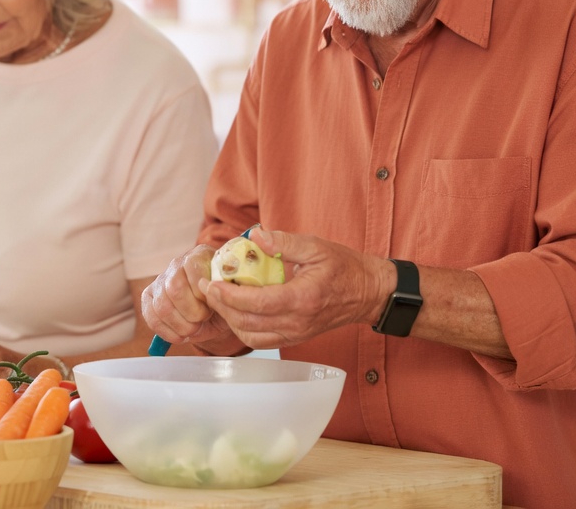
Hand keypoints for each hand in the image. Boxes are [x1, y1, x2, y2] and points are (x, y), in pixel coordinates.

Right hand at [142, 243, 243, 353]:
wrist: (215, 312)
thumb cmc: (224, 301)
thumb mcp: (231, 296)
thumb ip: (224, 294)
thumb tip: (213, 296)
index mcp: (200, 255)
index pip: (192, 266)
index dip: (201, 291)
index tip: (212, 305)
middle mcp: (178, 264)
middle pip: (174, 288)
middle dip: (191, 312)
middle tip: (202, 320)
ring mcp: (161, 280)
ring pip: (162, 306)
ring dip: (180, 325)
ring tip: (193, 329)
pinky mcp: (149, 297)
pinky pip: (150, 317)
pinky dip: (166, 332)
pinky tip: (180, 336)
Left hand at [203, 227, 391, 348]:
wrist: (368, 292)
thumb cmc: (344, 267)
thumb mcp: (316, 245)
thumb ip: (283, 241)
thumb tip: (255, 236)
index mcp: (303, 298)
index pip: (257, 304)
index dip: (229, 295)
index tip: (212, 283)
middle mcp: (298, 322)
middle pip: (248, 323)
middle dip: (222, 306)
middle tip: (207, 288)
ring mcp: (296, 334)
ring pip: (251, 336)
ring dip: (230, 319)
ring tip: (219, 298)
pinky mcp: (295, 338)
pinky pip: (262, 340)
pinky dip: (243, 328)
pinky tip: (235, 310)